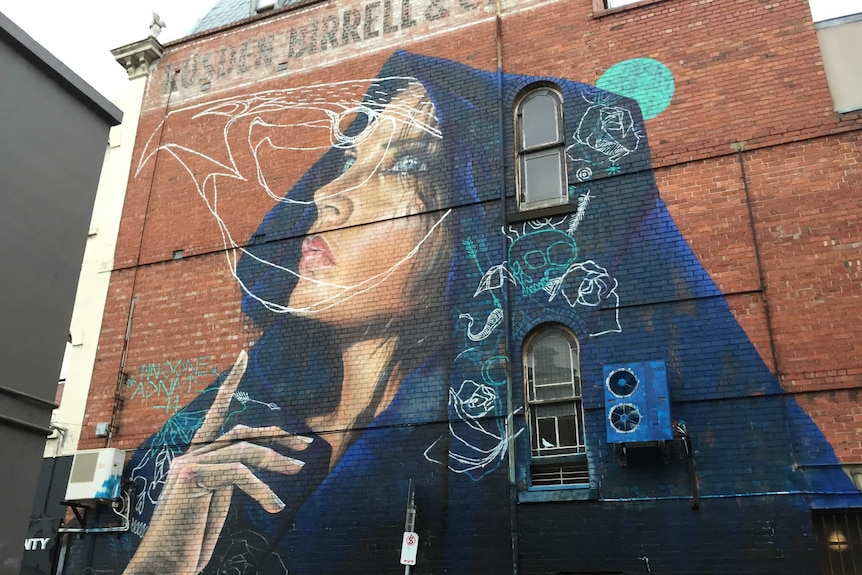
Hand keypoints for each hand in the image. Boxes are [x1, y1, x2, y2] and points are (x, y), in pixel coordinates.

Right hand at [124, 351, 310, 574]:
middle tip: (306, 444)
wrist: (165, 567)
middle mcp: (187, 456)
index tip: (242, 357)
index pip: (216, 414)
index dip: (230, 383)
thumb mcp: (216, 502)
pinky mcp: (191, 479)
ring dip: (277, 460)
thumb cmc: (189, 540)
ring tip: (299, 470)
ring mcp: (186, 465)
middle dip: (276, 435)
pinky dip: (261, 488)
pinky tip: (275, 506)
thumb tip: (257, 463)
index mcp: (193, 457)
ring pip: (243, 450)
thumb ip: (230, 477)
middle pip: (240, 432)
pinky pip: (238, 473)